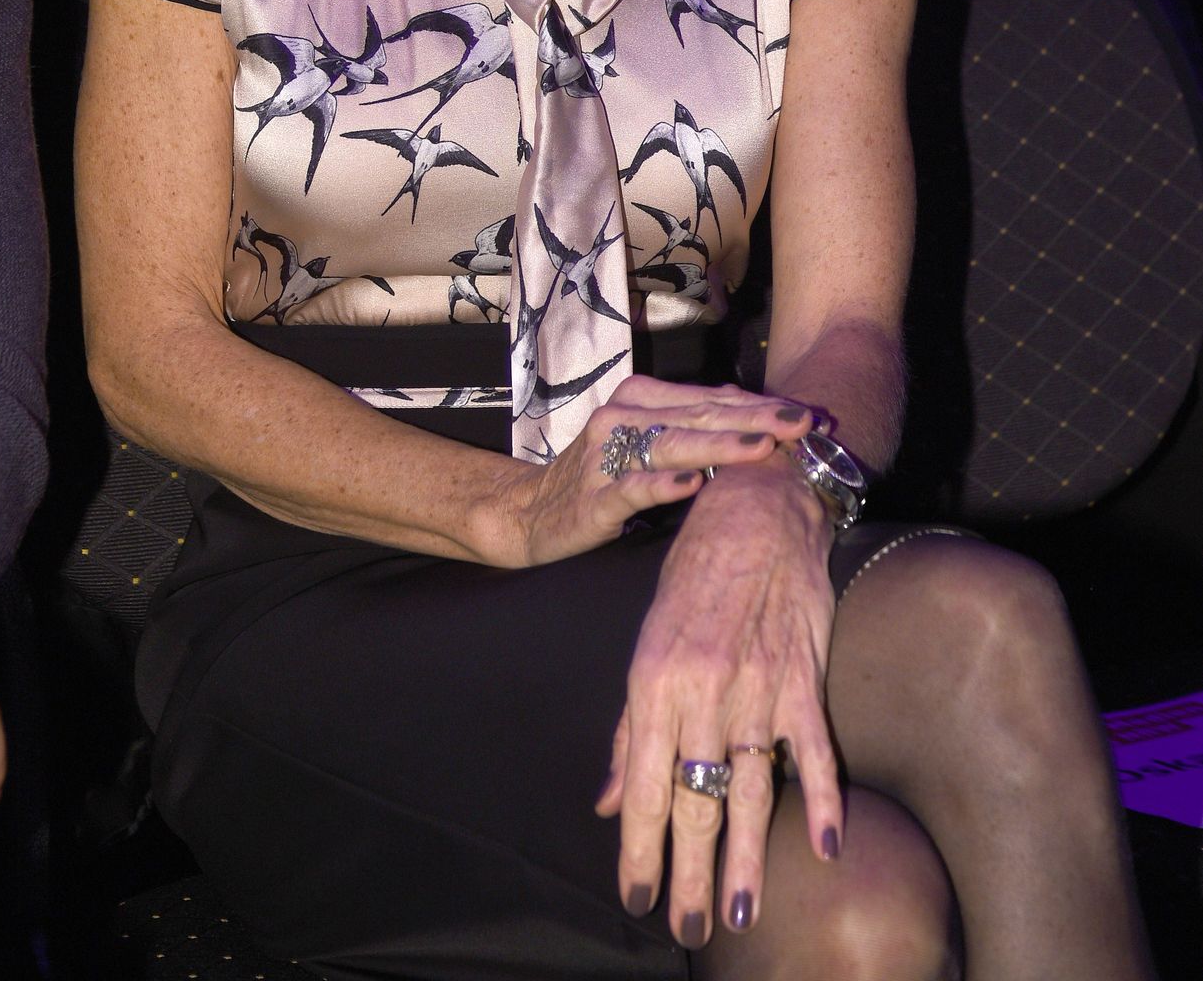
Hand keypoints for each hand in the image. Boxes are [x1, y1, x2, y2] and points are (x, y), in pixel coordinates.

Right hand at [497, 376, 814, 568]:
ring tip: (762, 447)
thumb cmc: (603, 476)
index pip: (710, 398)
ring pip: (672, 445)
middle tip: (804, 422)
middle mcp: (622, 417)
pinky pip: (632, 487)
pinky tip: (693, 484)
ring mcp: (605, 456)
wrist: (530, 512)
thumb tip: (758, 416)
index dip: (760, 406)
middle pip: (699, 416)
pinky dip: (663, 485)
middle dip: (756, 419)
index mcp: (640, 398)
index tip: (808, 414)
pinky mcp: (593, 496)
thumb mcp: (646, 443)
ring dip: (719, 446)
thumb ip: (693, 427)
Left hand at [595, 453, 838, 947]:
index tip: (638, 897)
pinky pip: (812, 748)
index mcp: (654, 683)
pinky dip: (822, 799)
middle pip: (696, 799)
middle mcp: (702, 691)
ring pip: (750, 788)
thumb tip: (612, 801)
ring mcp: (756, 686)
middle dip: (689, 872)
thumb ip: (631, 730)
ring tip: (739, 911)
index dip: (641, 848)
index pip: (646, 785)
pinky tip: (824, 847)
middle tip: (688, 925)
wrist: (755, 510)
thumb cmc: (694, 574)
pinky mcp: (801, 675)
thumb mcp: (646, 643)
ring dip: (746, 856)